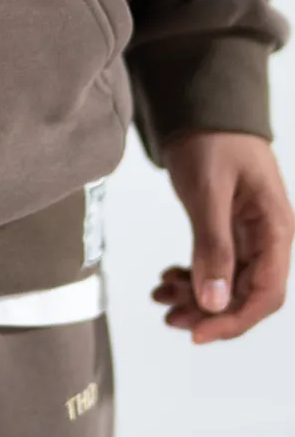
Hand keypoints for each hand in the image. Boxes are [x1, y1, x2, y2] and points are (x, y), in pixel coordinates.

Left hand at [153, 131, 293, 343]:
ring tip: (161, 298)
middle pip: (246, 292)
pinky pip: (217, 262)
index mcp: (275, 228)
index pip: (265, 293)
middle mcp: (268, 235)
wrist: (203, 104)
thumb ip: (212, 246)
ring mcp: (250, 232)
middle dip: (209, 310)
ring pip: (228, 280)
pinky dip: (192, 273)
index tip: (198, 332)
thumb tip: (214, 301)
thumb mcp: (208, 191)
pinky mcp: (230, 226)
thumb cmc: (211, 138)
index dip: (233, 319)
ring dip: (197, 294)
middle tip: (170, 317)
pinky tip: (168, 277)